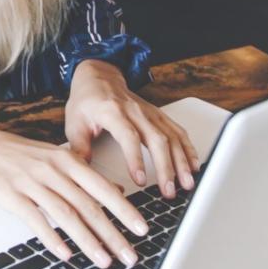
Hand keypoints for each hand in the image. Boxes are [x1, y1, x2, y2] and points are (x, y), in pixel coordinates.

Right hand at [0, 120, 149, 268]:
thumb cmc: (16, 153)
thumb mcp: (53, 156)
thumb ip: (83, 172)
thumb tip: (114, 189)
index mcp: (66, 159)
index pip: (102, 188)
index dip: (124, 209)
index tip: (142, 228)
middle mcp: (53, 170)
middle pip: (89, 206)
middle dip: (113, 233)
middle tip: (130, 255)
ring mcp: (32, 183)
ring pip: (67, 216)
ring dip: (88, 242)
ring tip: (105, 261)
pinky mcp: (11, 196)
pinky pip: (36, 220)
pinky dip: (52, 238)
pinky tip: (65, 255)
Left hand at [65, 60, 198, 198]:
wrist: (99, 76)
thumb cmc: (86, 101)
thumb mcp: (74, 123)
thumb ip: (79, 150)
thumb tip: (84, 177)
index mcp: (112, 112)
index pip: (128, 136)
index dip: (135, 159)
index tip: (140, 180)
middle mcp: (135, 111)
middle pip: (156, 139)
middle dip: (166, 167)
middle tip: (168, 192)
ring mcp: (150, 113)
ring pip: (171, 137)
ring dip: (181, 161)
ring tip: (186, 183)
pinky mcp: (159, 116)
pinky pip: (178, 132)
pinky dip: (188, 149)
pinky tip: (193, 166)